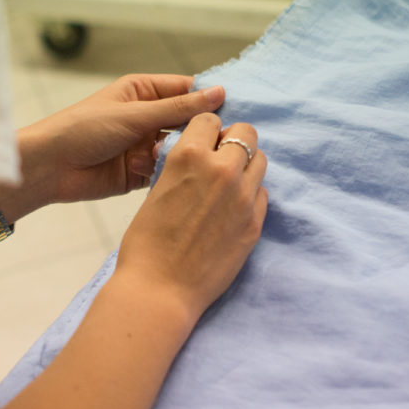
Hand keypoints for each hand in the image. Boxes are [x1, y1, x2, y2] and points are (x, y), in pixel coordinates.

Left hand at [0, 74, 224, 221]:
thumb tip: (219, 93)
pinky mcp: (141, 173)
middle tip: (223, 143)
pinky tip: (173, 177)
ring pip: (179, 149)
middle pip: (188, 123)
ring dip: (183, 155)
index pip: (187, 90)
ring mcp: (144, 145)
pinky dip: (170, 174)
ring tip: (191, 161)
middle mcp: (147, 117)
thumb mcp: (134, 114)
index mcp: (143, 92)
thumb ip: (178, 108)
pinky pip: (167, 172)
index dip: (210, 100)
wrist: (48, 167)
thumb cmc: (83, 129)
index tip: (238, 111)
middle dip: (201, 133)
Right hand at [114, 113, 268, 321]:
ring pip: (260, 160)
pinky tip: (233, 210)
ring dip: (246, 166)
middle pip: (245, 133)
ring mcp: (244, 197)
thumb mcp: (157, 190)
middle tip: (220, 160)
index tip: (203, 142)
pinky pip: (263, 194)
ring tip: (229, 185)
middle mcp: (222, 170)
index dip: (205, 130)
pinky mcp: (256, 222)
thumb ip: (182, 168)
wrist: (159, 289)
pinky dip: (251, 195)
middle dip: (233, 141)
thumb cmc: (146, 242)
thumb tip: (197, 158)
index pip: (210, 119)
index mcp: (190, 156)